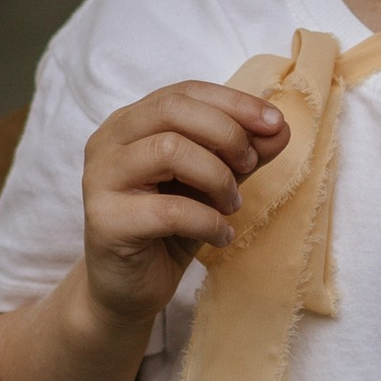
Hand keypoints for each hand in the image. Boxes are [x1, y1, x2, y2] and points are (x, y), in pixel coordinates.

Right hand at [79, 83, 287, 328]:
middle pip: (172, 110)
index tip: (276, 124)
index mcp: (129, 124)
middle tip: (249, 167)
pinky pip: (169, 210)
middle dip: (226, 134)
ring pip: (169, 150)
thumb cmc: (167, 229)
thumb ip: (240, 155)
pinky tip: (220, 235)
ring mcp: (100, 179)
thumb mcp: (211, 184)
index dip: (234, 102)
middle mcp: (107, 142)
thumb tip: (280, 129)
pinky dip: (209, 221)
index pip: (183, 92)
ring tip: (231, 205)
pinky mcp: (105, 220)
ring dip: (217, 177)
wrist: (128, 289)